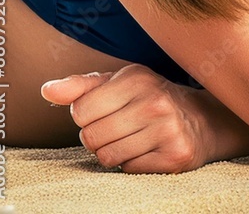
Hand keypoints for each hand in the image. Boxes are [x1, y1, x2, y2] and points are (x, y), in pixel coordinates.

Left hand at [41, 65, 210, 172]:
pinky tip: (148, 149)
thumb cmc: (150, 99)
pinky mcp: (174, 156)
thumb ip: (81, 87)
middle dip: (99, 137)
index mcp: (137, 78)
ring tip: (134, 138)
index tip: (107, 110)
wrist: (201, 119)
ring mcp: (167, 129)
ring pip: (107, 157)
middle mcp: (154, 101)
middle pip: (90, 138)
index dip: (88, 116)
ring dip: (114, 152)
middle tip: (121, 127)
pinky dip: (132, 164)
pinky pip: (128, 170)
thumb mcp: (119, 84)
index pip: (80, 110)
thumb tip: (47, 90)